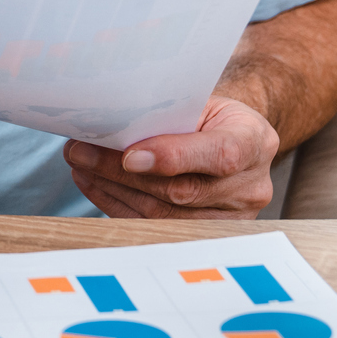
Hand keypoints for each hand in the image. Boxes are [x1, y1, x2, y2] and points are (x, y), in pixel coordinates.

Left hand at [63, 95, 280, 218]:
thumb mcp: (201, 102)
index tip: (130, 156)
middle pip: (183, 191)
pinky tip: (94, 184)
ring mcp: (232, 218)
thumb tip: (110, 124)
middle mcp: (250, 186)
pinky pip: (155, 227)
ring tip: (81, 166)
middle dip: (124, 174)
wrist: (236, 139)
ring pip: (164, 215)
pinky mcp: (207, 235)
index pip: (219, 155)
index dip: (173, 158)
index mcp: (255, 141)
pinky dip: (119, 206)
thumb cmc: (212, 115)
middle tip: (82, 153)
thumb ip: (168, 116)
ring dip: (114, 190)